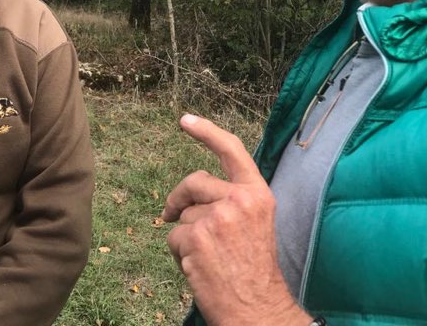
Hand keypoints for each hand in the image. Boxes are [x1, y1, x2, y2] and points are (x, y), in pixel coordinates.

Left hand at [163, 114, 310, 325]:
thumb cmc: (254, 268)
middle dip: (178, 197)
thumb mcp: (255, 222)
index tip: (185, 120)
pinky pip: (173, 237)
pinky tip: (198, 267)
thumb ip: (233, 199)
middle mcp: (239, 200)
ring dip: (185, 234)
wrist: (257, 308)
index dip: (206, 132)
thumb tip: (194, 191)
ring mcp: (217, 218)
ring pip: (183, 214)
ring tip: (206, 256)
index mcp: (257, 193)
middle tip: (169, 212)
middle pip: (194, 181)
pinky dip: (178, 253)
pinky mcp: (196, 238)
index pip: (231, 150)